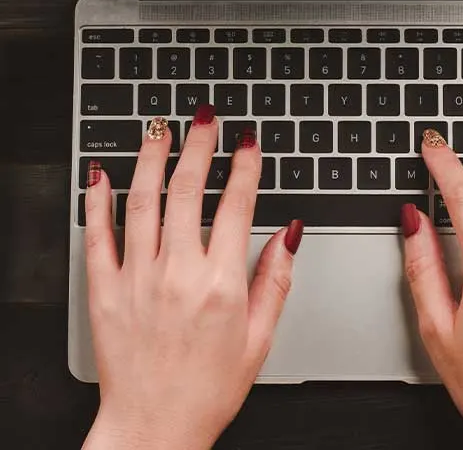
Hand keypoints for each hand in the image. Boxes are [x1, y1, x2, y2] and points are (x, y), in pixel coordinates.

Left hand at [82, 108, 302, 449]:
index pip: (237, 206)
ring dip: (153, 158)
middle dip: (199, 146)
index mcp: (221, 285)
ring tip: (159, 129)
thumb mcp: (260, 337)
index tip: (248, 144)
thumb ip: (276, 280)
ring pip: (143, 202)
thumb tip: (290, 234)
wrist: (154, 426)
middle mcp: (178, 274)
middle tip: (204, 119)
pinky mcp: (103, 291)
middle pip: (188, 191)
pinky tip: (102, 175)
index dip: (245, 168)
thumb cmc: (209, 388)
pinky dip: (98, 201)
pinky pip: (97, 235)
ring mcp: (136, 279)